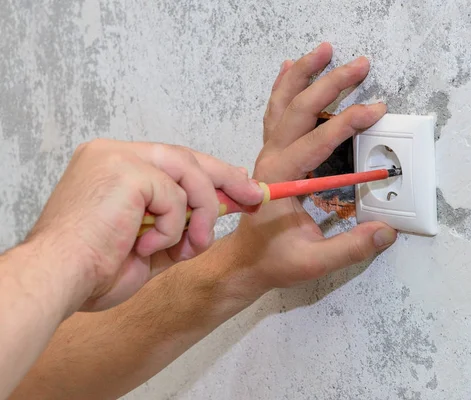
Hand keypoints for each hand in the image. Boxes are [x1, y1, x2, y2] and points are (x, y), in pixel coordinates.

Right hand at [28, 139, 263, 310]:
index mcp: (113, 167)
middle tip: (254, 194)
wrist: (59, 281)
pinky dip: (173, 228)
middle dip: (224, 178)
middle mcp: (113, 154)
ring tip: (194, 244)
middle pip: (185, 156)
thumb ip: (183, 221)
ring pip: (187, 172)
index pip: (172, 161)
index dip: (208, 174)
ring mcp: (118, 158)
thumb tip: (224, 207)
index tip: (238, 185)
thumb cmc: (95, 268)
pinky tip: (146, 246)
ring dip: (201, 212)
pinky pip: (175, 196)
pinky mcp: (126, 170)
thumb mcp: (152, 241)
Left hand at [229, 42, 397, 295]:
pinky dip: (284, 88)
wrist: (244, 261)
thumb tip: (386, 231)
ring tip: (323, 50)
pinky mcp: (273, 156)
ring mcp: (269, 155)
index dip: (348, 122)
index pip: (317, 141)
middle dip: (330, 84)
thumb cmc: (273, 260)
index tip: (376, 111)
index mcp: (280, 179)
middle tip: (360, 66)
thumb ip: (350, 248)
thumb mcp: (313, 261)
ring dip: (303, 75)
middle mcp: (271, 160)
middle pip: (299, 110)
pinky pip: (276, 114)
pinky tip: (290, 69)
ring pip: (283, 104)